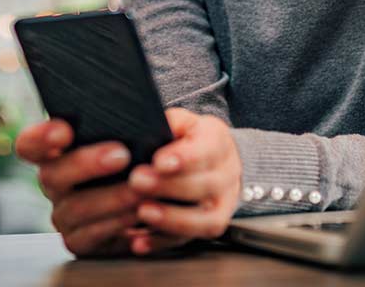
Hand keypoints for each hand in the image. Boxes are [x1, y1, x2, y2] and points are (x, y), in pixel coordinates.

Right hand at [14, 119, 140, 256]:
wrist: (160, 201)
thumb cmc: (143, 157)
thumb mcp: (142, 134)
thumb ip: (135, 122)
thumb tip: (144, 120)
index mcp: (58, 151)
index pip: (31, 143)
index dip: (41, 137)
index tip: (65, 130)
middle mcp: (54, 182)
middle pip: (51, 174)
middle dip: (86, 163)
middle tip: (122, 155)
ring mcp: (63, 214)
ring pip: (75, 207)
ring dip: (111, 197)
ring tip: (140, 188)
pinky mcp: (79, 241)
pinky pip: (91, 235)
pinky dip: (116, 223)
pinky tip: (139, 213)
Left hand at [124, 108, 241, 255]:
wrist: (217, 161)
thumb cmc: (190, 139)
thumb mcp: (184, 122)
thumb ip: (170, 122)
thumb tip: (148, 126)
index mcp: (218, 142)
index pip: (206, 150)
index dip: (183, 157)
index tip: (159, 161)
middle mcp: (226, 175)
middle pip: (204, 185)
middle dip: (169, 186)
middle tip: (137, 182)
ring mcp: (222, 205)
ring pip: (203, 219)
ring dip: (171, 219)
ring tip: (142, 212)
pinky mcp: (210, 227)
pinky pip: (188, 240)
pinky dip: (162, 242)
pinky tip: (139, 242)